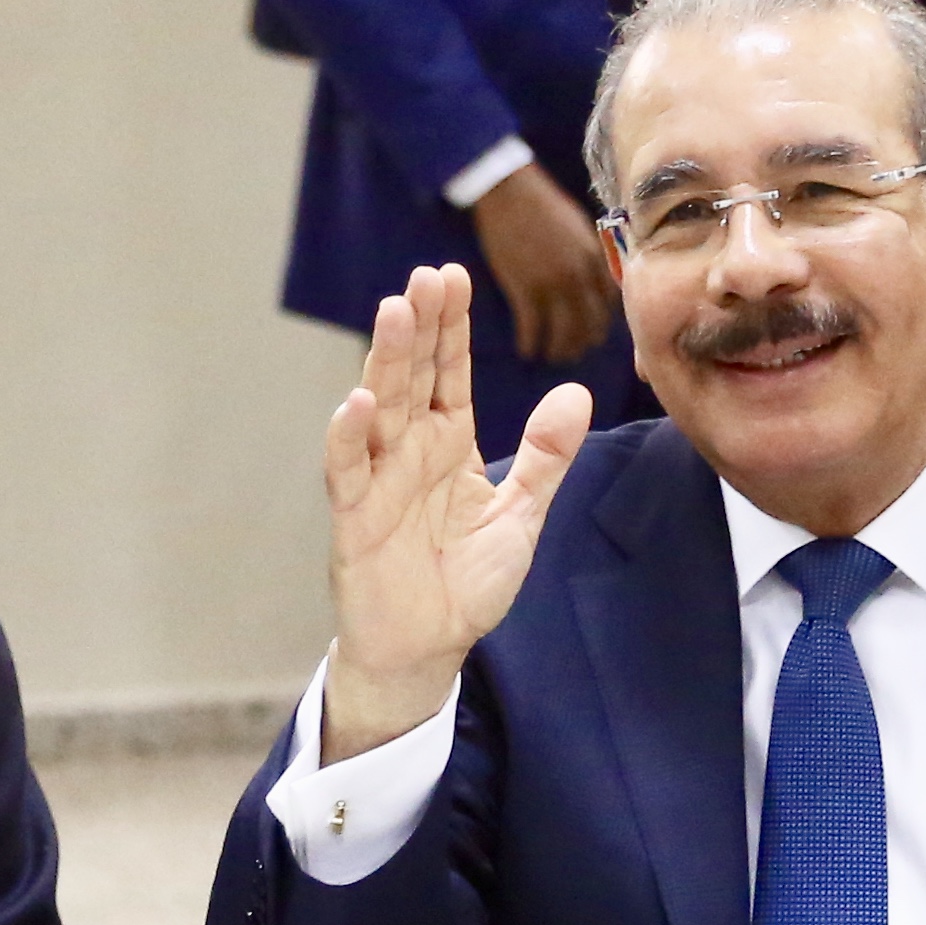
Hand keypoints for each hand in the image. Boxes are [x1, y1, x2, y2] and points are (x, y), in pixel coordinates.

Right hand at [320, 268, 591, 759]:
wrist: (428, 648)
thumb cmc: (467, 582)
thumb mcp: (521, 516)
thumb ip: (546, 457)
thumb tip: (577, 394)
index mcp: (450, 443)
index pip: (450, 373)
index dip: (451, 328)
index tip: (454, 276)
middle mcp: (410, 451)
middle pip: (413, 377)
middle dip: (419, 327)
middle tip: (425, 276)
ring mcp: (379, 480)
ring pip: (380, 409)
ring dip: (385, 361)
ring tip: (394, 312)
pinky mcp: (355, 518)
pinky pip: (348, 471)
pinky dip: (351, 437)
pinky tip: (360, 401)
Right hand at [468, 165, 617, 362]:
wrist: (509, 191)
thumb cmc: (542, 203)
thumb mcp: (579, 226)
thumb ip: (590, 252)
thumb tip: (593, 273)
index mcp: (595, 259)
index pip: (609, 302)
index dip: (602, 320)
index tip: (594, 328)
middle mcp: (580, 277)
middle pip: (590, 323)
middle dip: (584, 342)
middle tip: (575, 352)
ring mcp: (553, 286)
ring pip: (564, 332)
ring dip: (559, 349)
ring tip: (552, 356)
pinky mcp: (524, 290)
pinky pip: (532, 328)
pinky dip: (530, 343)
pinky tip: (527, 351)